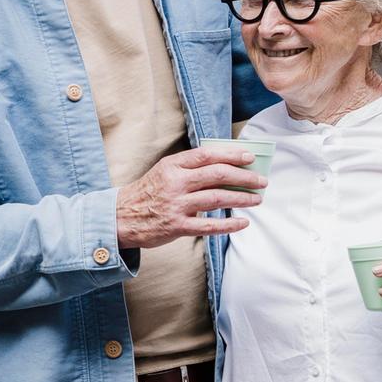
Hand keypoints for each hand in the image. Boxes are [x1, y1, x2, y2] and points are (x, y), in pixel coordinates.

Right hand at [114, 147, 264, 249]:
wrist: (120, 217)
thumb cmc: (147, 193)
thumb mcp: (164, 172)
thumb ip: (189, 169)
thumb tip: (224, 168)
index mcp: (172, 166)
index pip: (207, 155)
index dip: (231, 155)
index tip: (250, 158)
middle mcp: (176, 183)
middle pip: (217, 175)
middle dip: (244, 177)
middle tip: (261, 181)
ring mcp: (177, 205)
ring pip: (217, 198)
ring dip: (242, 198)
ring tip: (257, 199)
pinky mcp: (177, 226)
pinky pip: (209, 225)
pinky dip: (229, 224)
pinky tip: (243, 223)